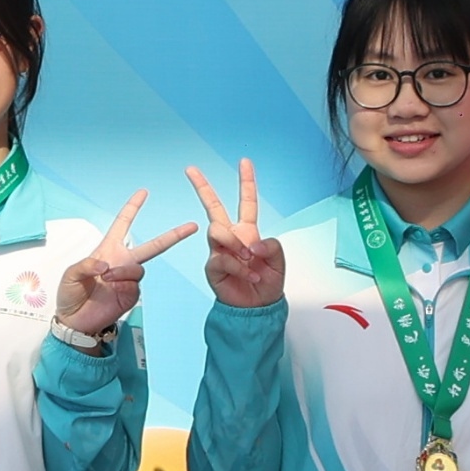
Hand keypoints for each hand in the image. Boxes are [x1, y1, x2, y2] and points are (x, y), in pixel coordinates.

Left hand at [52, 191, 200, 337]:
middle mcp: (122, 262)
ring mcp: (128, 279)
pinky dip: (123, 283)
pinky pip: (135, 284)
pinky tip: (111, 287)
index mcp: (108, 250)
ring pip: (139, 268)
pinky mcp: (131, 295)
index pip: (123, 224)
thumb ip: (87, 265)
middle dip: (173, 235)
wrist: (75, 321)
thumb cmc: (70, 294)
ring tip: (107, 278)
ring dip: (124, 270)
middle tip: (192, 225)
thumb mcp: (71, 274)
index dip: (133, 208)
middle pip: (153, 245)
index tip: (143, 192)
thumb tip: (107, 264)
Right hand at [186, 160, 282, 308]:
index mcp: (248, 232)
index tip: (244, 161)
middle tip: (191, 169)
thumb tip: (252, 243)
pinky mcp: (213, 266)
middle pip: (213, 207)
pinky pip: (222, 258)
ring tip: (250, 261)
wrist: (256, 308)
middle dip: (202, 187)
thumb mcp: (279, 263)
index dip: (246, 181)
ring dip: (235, 245)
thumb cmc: (267, 284)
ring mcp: (219, 250)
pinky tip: (249, 275)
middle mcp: (231, 237)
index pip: (247, 202)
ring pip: (218, 231)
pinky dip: (238, 266)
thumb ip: (271, 246)